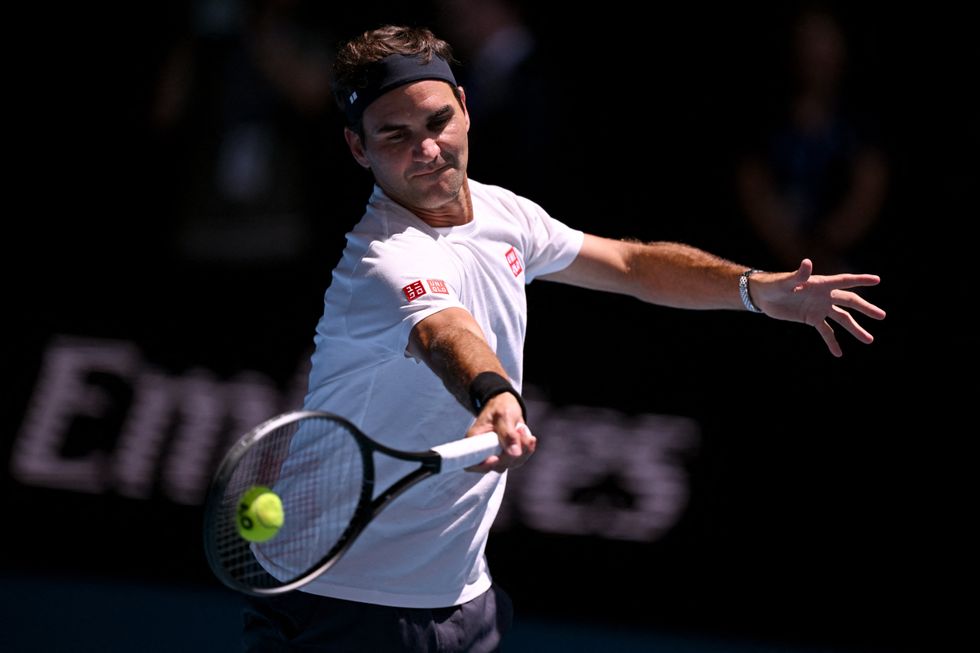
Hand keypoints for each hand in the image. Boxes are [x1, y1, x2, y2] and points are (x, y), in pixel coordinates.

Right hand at [465, 393, 535, 472]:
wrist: (507, 404)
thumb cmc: (501, 406)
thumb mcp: (504, 415)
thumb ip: (508, 434)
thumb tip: (515, 453)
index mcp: (474, 440)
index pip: (472, 463)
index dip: (483, 465)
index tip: (495, 458)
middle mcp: (483, 451)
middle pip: (497, 465)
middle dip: (513, 451)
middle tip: (519, 430)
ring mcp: (495, 454)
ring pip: (510, 463)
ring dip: (523, 449)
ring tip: (522, 430)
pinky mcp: (506, 454)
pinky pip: (518, 459)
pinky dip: (527, 450)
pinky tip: (529, 438)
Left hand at [753, 258, 885, 356]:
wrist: (763, 296)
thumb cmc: (774, 284)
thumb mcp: (786, 281)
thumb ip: (799, 275)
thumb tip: (807, 262)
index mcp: (821, 284)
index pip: (844, 281)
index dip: (860, 280)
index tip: (877, 280)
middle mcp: (824, 295)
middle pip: (849, 302)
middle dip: (865, 309)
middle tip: (882, 316)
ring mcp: (820, 307)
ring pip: (842, 319)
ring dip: (855, 329)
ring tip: (869, 340)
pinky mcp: (812, 318)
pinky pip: (826, 331)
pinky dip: (832, 342)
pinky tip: (839, 353)